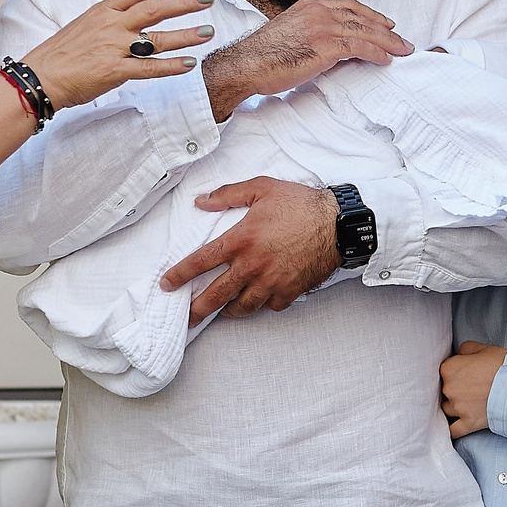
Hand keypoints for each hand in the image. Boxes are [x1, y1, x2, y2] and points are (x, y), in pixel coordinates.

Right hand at [16, 0, 215, 109]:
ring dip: (185, 34)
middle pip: (153, 9)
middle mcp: (111, 26)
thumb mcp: (83, 25)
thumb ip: (109, 18)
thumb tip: (129, 14)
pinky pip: (149, 68)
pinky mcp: (115, 71)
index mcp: (102, 11)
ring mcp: (113, 48)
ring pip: (156, 38)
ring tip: (207, 30)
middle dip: (182, 2)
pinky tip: (189, 63)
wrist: (39, 77)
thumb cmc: (59, 54)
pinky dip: (171, 66)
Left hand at [161, 180, 342, 323]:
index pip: (202, 261)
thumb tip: (202, 201)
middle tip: (187, 318)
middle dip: (197, 309)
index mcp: (241, 240)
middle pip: (217, 294)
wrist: (338, 223)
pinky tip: (260, 300)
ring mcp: (272, 282)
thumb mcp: (262, 188)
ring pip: (243, 306)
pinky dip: (263, 305)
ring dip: (229, 310)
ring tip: (222, 311)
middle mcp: (253, 266)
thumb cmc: (301, 204)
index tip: (167, 284)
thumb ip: (228, 195)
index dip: (180, 274)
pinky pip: (271, 306)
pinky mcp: (290, 291)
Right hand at [202, 0, 411, 120]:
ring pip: (364, 31)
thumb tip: (336, 49)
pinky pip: (358, 47)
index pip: (348, 7)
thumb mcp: (291, 35)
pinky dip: (376, 52)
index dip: (370, 15)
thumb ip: (314, 35)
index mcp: (309, 6)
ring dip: (387, 42)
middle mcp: (318, 13)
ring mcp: (322, 28)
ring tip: (402, 50)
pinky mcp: (324, 46)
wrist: (246, 64)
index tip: (385, 23)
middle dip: (385, 29)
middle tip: (402, 40)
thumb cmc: (263, 56)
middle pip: (361, 18)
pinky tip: (385, 59)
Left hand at [439, 341, 505, 438]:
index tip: (466, 372)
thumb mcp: (483, 348)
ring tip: (469, 403)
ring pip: (447, 409)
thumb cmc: (503, 366)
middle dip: (455, 388)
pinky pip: (453, 430)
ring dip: (455, 406)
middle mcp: (449, 388)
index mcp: (450, 368)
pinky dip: (451, 430)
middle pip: (444, 390)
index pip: (445, 370)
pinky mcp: (468, 423)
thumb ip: (466, 349)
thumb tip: (461, 354)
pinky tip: (452, 428)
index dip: (456, 371)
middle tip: (471, 386)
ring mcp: (458, 407)